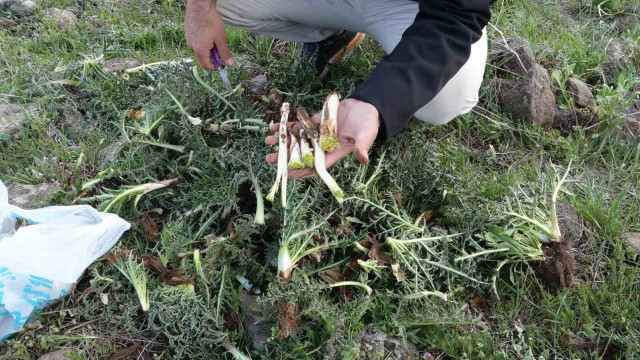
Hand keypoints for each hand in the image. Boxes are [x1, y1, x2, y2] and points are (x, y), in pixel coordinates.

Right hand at [184, 0, 233, 69]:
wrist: (200, 6)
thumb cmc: (210, 21)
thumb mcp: (221, 39)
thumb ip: (225, 53)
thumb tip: (229, 64)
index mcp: (200, 50)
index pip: (206, 66)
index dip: (215, 67)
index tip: (222, 64)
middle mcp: (192, 47)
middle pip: (202, 58)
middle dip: (212, 56)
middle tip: (219, 47)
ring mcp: (188, 39)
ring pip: (199, 49)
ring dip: (208, 48)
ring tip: (214, 37)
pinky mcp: (187, 33)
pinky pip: (195, 42)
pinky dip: (203, 41)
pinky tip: (208, 32)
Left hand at [265, 98, 379, 177]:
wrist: (367, 107)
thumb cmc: (368, 124)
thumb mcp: (366, 136)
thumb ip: (362, 147)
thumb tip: (363, 160)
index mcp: (334, 153)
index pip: (315, 166)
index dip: (300, 171)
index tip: (286, 174)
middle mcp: (324, 145)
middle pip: (301, 154)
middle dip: (285, 157)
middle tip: (270, 158)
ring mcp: (318, 133)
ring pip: (297, 140)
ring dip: (283, 140)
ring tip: (267, 140)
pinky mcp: (316, 121)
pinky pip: (300, 125)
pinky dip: (288, 125)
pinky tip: (275, 126)